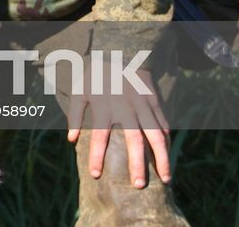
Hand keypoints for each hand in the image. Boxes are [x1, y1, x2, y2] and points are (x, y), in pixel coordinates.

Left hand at [65, 65, 170, 187]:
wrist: (119, 51)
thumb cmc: (96, 75)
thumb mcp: (80, 91)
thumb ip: (75, 115)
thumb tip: (70, 140)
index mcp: (105, 107)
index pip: (100, 137)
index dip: (97, 157)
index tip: (96, 175)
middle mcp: (126, 108)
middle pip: (134, 140)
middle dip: (137, 164)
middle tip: (138, 185)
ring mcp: (143, 106)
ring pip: (156, 136)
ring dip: (162, 158)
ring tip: (166, 179)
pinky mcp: (155, 102)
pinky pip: (163, 125)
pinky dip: (166, 142)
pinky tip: (167, 157)